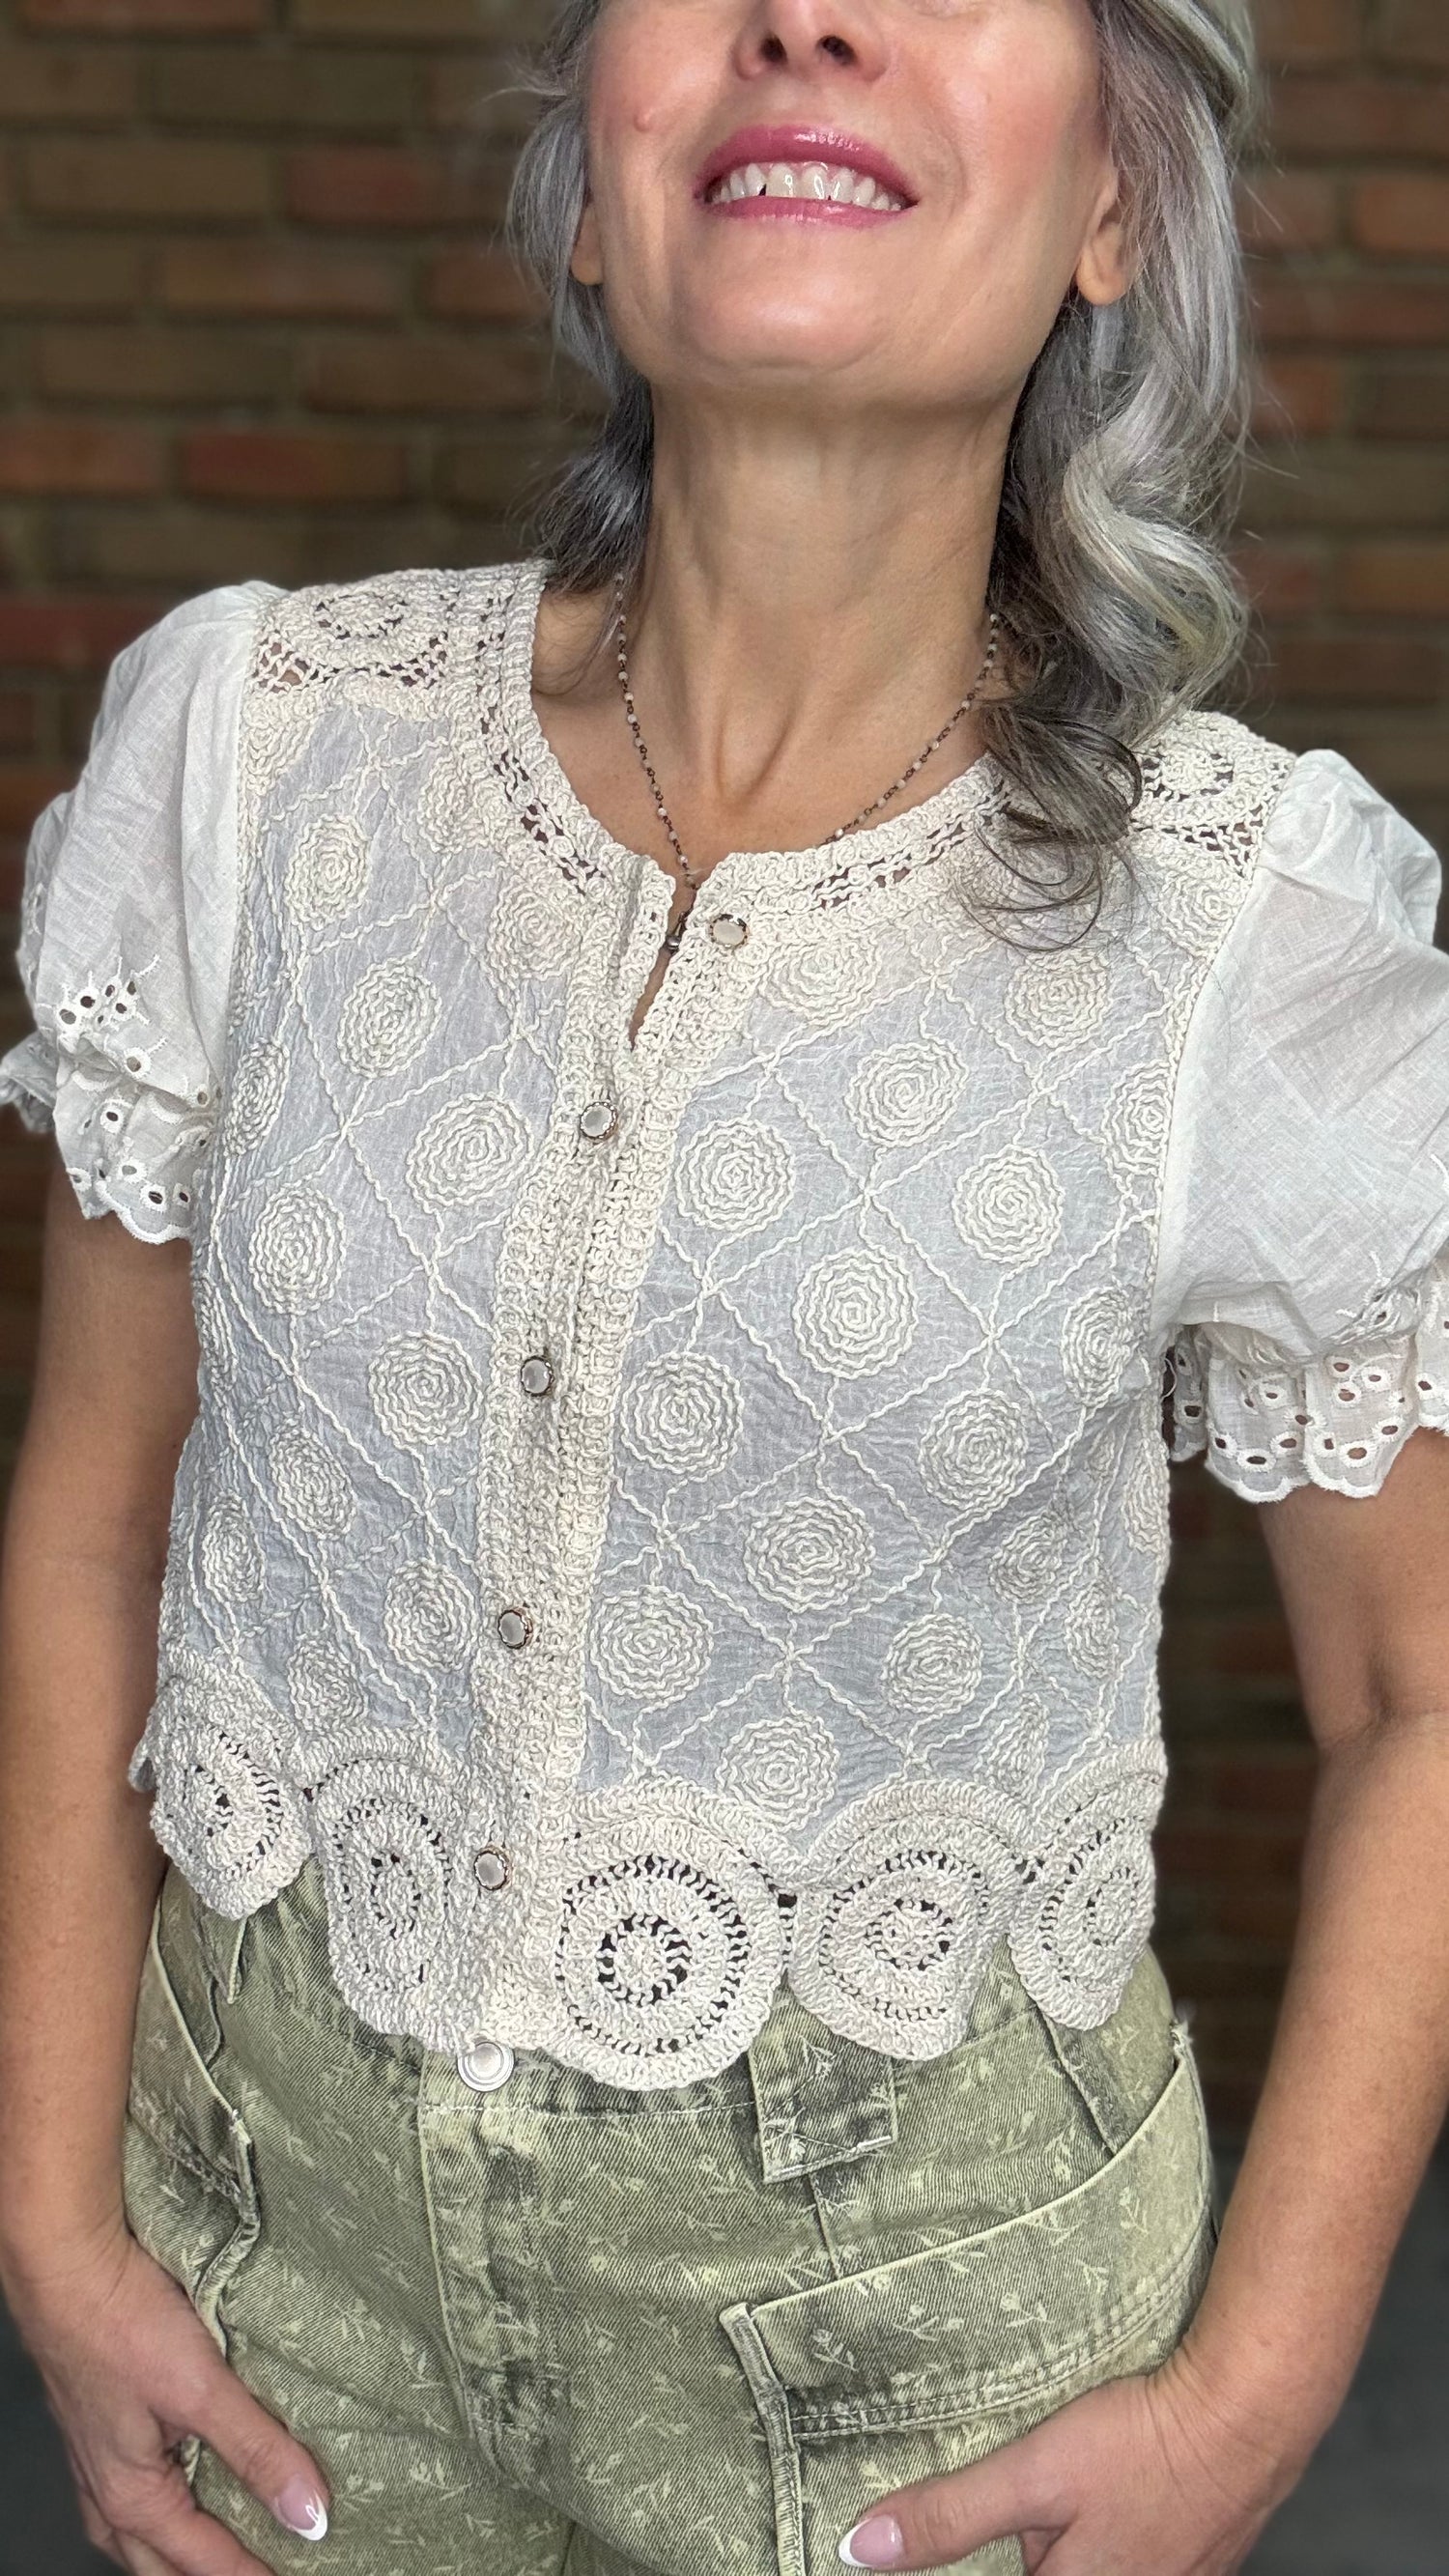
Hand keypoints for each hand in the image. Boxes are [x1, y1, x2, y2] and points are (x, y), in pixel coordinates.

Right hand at [4, 2219, 329, 2574]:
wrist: (65, 2263)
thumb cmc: (119, 2322)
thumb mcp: (202, 2389)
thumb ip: (258, 2451)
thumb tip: (308, 2516)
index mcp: (132, 2497)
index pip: (205, 2562)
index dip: (252, 2574)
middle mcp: (108, 2489)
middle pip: (161, 2563)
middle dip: (208, 2574)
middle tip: (260, 2569)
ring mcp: (99, 2456)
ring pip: (141, 2530)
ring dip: (181, 2546)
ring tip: (226, 2542)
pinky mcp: (103, 2420)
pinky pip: (134, 2486)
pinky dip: (167, 2501)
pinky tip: (185, 2476)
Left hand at [836, 2344, 1308, 2570]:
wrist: (1249, 2418)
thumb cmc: (1142, 2447)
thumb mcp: (1031, 2476)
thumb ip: (949, 2515)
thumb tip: (860, 2550)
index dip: (974, 2557)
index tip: (1014, 2513)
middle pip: (1049, 2572)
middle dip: (1032, 2542)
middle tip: (1047, 2489)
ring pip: (1094, 2561)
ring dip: (1075, 2533)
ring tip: (1086, 2483)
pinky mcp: (1200, 2560)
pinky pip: (1136, 2551)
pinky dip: (1117, 2522)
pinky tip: (1119, 2482)